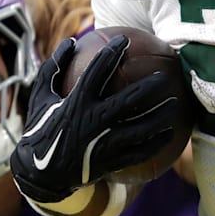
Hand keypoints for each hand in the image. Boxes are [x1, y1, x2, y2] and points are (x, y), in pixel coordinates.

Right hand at [10, 36, 177, 203]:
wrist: (39, 175)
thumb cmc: (41, 129)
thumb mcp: (40, 97)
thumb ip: (53, 68)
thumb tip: (70, 42)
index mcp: (76, 103)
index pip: (97, 72)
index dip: (111, 53)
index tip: (124, 40)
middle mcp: (93, 122)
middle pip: (129, 100)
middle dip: (150, 86)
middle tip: (165, 75)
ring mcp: (104, 144)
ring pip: (141, 128)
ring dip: (160, 115)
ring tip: (175, 103)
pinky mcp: (110, 162)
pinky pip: (139, 153)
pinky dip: (156, 143)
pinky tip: (169, 133)